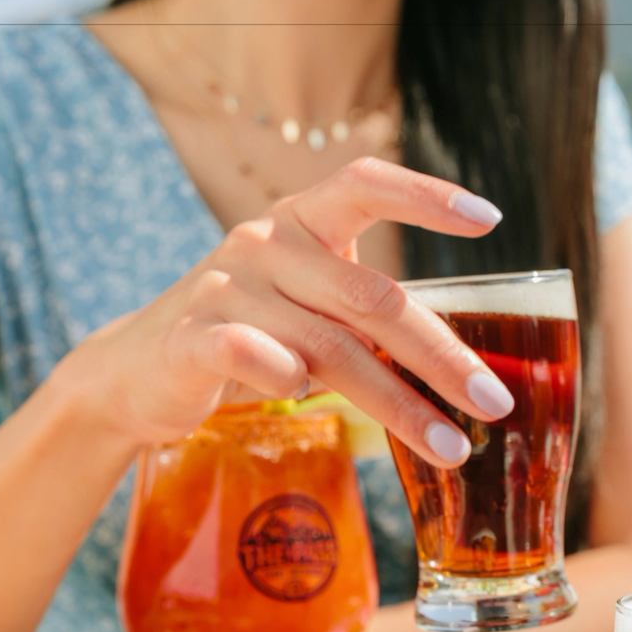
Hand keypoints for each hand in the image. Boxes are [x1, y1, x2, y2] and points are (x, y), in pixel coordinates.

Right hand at [59, 157, 515, 464]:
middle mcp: (266, 243)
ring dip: (399, 402)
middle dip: (442, 356)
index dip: (426, 196)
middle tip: (495, 403)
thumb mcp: (312, 310)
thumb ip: (370, 318)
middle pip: (372, 296)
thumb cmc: (251, 336)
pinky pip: (249, 354)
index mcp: (302, 222)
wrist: (136, 372)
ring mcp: (226, 289)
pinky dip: (282, 376)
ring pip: (330, 345)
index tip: (491, 219)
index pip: (365, 184)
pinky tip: (303, 396)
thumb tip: (470, 369)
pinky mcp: (190, 339)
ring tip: (450, 447)